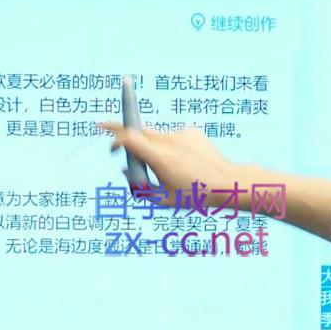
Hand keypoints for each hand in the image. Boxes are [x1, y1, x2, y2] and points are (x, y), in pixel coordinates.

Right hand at [97, 120, 252, 209]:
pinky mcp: (191, 132)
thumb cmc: (195, 195)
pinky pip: (173, 137)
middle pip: (138, 130)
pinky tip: (186, 163)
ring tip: (172, 169)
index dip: (112, 134)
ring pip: (156, 136)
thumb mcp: (163, 199)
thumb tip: (124, 170)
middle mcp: (169, 141)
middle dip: (123, 132)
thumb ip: (138, 186)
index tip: (103, 133)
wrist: (227, 182)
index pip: (129, 137)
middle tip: (112, 136)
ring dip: (153, 148)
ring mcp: (181, 134)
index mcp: (160, 158)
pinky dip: (171, 148)